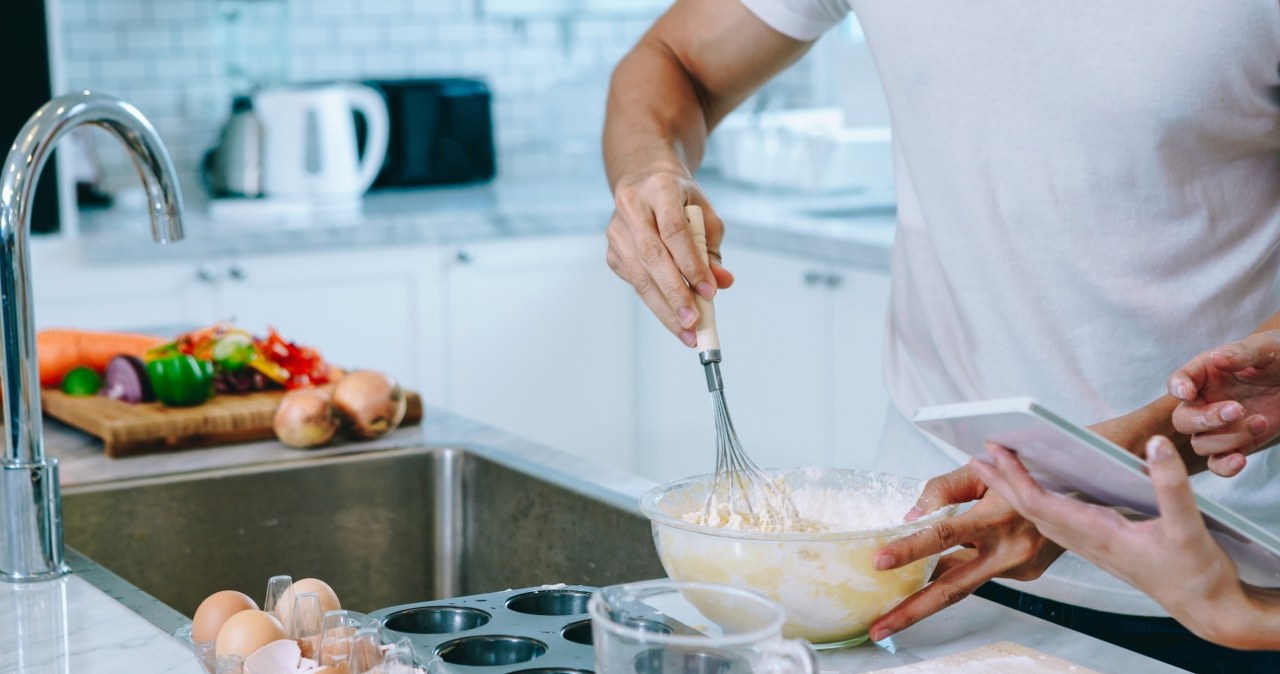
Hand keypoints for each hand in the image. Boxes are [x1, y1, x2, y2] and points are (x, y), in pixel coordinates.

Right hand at [605, 170, 733, 346]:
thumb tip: (722, 282)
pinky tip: (672, 316)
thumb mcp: (704, 216)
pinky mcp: (612, 252)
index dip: (691, 264)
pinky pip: (635, 283)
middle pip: (653, 257)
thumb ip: (712, 250)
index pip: (674, 231)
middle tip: (694, 322)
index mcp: (660, 189)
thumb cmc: (681, 201)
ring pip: (639, 276)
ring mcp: (616, 231)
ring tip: (686, 332)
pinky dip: (655, 302)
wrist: (644, 182)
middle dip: (675, 294)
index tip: (709, 292)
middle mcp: (632, 208)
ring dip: (664, 308)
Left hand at [867, 465, 1063, 641]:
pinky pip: (982, 573)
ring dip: (928, 598)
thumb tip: (911, 519)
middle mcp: (1010, 550)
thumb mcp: (982, 469)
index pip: (944, 535)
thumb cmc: (1030, 467)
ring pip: (964, 584)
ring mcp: (1021, 567)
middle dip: (912, 611)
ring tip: (892, 615)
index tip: (880, 562)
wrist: (1086, 486)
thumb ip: (943, 491)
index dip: (910, 549)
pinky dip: (960, 570)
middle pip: (953, 587)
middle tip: (879, 629)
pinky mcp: (1027, 574)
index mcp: (998, 517)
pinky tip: (944, 564)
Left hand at [969, 437, 1279, 649]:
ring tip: (995, 467)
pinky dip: (1037, 502)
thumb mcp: (1190, 527)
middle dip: (1000, 483)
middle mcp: (1086, 541)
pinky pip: (1056, 522)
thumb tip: (1154, 447)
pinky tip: (1036, 491)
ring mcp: (1091, 545)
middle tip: (975, 455)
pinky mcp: (1100, 546)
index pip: (1041, 504)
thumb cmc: (1197, 574)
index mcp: (1098, 535)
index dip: (1014, 478)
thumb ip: (1171, 485)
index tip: (994, 453)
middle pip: (1029, 509)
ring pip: (1040, 516)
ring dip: (1014, 492)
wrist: (1208, 608)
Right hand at [1168, 330, 1279, 475]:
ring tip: (1260, 421)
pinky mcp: (1235, 444)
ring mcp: (1217, 426)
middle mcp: (1204, 401)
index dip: (1178, 388)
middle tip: (1238, 409)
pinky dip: (1224, 466)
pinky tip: (1241, 460)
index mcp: (1204, 374)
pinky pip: (1218, 463)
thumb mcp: (1265, 348)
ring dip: (1228, 438)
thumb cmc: (1279, 358)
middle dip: (1207, 419)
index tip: (1188, 392)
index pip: (1178, 381)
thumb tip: (1218, 358)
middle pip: (1183, 420)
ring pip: (1201, 444)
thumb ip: (1242, 352)